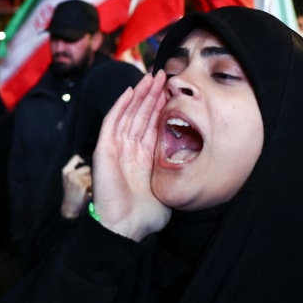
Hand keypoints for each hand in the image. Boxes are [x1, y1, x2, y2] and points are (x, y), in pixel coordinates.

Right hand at [60, 154, 91, 219]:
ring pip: (92, 176)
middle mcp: (70, 174)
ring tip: (87, 190)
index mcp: (66, 171)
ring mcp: (76, 179)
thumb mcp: (69, 180)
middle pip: (88, 168)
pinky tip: (88, 194)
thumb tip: (87, 163)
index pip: (76, 158)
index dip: (82, 159)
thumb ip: (75, 170)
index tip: (85, 163)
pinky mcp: (82, 186)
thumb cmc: (72, 194)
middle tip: (86, 185)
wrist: (70, 208)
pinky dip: (93, 189)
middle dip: (90, 175)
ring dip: (92, 183)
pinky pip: (94, 183)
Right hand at [91, 70, 171, 241]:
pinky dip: (120, 106)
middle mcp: (128, 150)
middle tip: (163, 75)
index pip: (153, 126)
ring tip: (151, 77)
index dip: (161, 108)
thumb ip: (177, 173)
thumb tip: (198, 165)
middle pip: (141, 115)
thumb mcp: (169, 188)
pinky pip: (112, 122)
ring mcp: (115, 148)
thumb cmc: (146, 215)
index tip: (173, 92)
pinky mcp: (104, 149)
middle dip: (152, 95)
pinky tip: (131, 91)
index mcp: (143, 158)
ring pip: (128, 114)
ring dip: (139, 94)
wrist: (126, 227)